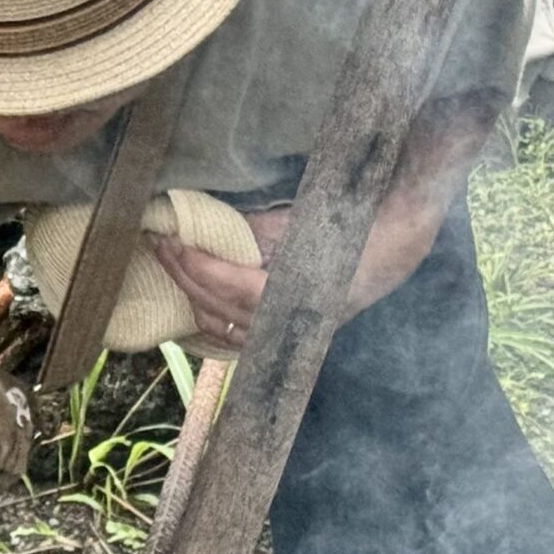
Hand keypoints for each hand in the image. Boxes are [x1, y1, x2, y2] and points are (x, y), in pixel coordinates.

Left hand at [150, 194, 440, 353]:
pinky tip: (186, 296)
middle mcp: (293, 320)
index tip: (170, 240)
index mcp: (303, 289)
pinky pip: (233, 337)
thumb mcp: (308, 216)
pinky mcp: (283, 334)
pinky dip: (206, 319)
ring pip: (222, 327)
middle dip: (182, 274)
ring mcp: (287, 332)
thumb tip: (203, 223)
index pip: (237, 288)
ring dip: (189, 295)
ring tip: (166, 261)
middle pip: (220, 309)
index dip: (200, 267)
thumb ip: (258, 228)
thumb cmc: (356, 220)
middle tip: (156, 241)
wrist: (398, 243)